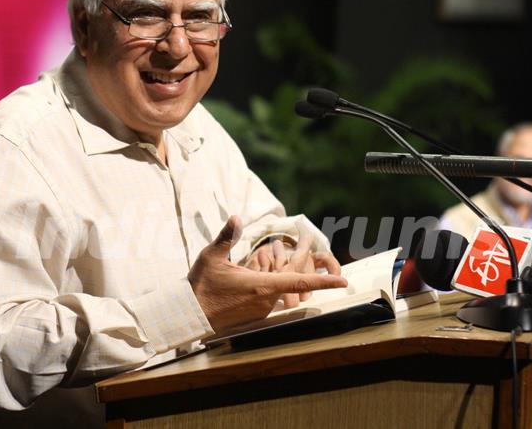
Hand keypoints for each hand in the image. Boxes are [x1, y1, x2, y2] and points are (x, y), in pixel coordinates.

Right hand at [188, 216, 346, 330]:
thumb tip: (237, 217)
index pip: (298, 282)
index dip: (322, 281)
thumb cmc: (201, 285)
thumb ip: (226, 236)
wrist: (189, 315)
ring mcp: (261, 310)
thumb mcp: (211, 257)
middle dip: (298, 265)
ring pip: (280, 289)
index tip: (342, 281)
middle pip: (291, 281)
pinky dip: (269, 286)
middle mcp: (265, 300)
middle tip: (298, 248)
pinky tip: (250, 280)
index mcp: (261, 286)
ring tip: (259, 267)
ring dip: (278, 276)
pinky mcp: (256, 315)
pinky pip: (270, 297)